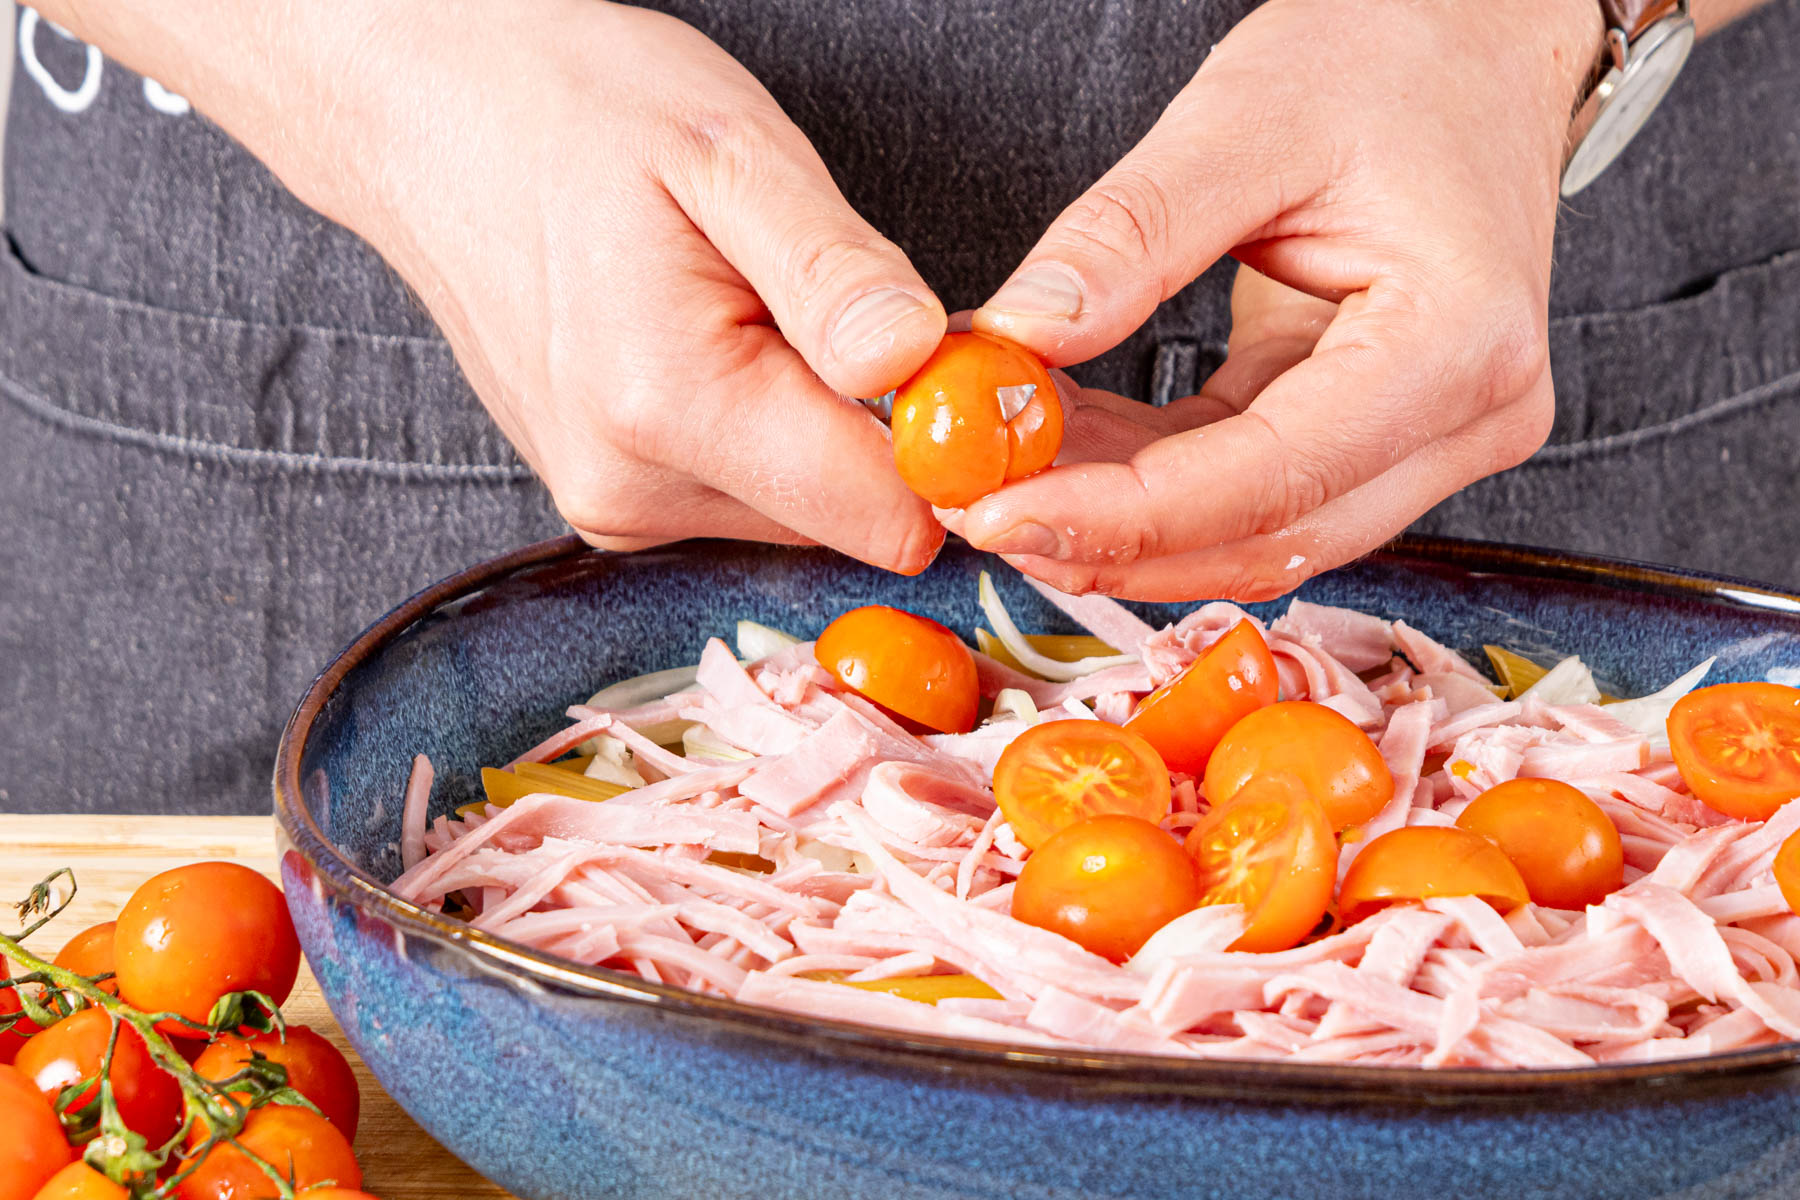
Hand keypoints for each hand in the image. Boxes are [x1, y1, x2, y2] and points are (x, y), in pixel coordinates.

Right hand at [261, 3, 950, 567]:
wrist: (434, 121)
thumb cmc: (577, 112)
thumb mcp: (730, 154)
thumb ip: (833, 274)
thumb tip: (922, 367)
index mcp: (670, 405)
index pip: (883, 509)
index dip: (954, 442)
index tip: (963, 360)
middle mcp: (633, 489)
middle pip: (849, 518)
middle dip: (888, 431)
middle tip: (851, 307)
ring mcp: (616, 506)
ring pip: (804, 511)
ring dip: (826, 428)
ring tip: (771, 311)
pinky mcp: (613, 503)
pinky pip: (749, 496)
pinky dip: (774, 434)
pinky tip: (733, 343)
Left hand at [951, 0, 1603, 599]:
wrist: (1474, 45)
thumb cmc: (1390, 58)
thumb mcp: (1243, 120)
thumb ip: (1129, 234)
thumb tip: (1020, 334)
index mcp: (1458, 343)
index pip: (1272, 476)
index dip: (1126, 513)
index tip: (1001, 512)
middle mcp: (1468, 418)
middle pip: (1269, 537)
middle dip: (1114, 539)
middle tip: (981, 515)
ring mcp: (1431, 438)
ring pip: (1258, 535)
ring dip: (1125, 525)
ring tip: (1007, 482)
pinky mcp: (1379, 434)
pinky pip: (1250, 488)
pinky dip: (1151, 482)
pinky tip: (1065, 450)